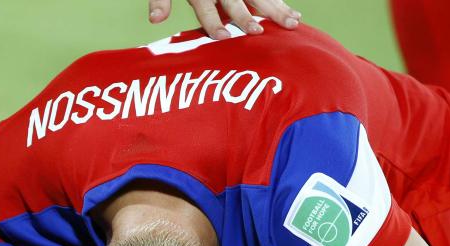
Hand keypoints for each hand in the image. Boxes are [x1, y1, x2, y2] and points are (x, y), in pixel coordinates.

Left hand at [150, 0, 300, 39]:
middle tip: (258, 33)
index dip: (213, 22)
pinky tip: (294, 13)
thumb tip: (155, 21)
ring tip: (292, 24)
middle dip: (246, 17)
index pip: (206, 8)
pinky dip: (280, 1)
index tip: (222, 37)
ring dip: (275, 9)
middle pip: (236, 2)